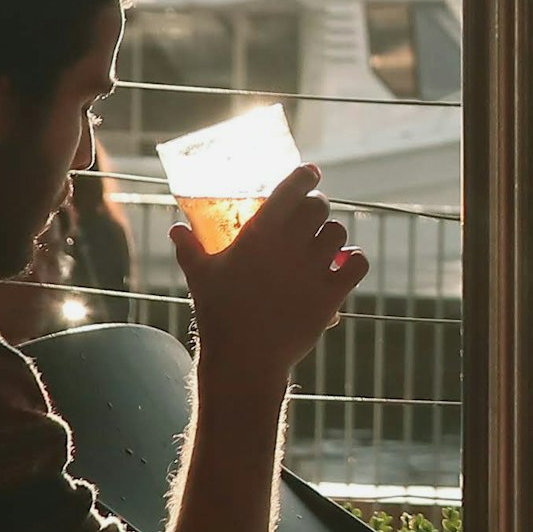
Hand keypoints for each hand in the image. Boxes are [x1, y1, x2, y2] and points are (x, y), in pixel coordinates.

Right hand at [174, 162, 365, 384]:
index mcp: (259, 235)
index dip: (304, 177)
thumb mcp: (200, 276)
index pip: (291, 190)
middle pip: (319, 207)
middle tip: (312, 214)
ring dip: (333, 234)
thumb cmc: (219, 314)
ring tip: (324, 243)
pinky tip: (346, 262)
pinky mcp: (331, 294)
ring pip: (338, 233)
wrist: (244, 358)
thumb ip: (190, 248)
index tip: (310, 173)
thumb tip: (175, 228)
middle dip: (317, 206)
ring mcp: (313, 270)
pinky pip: (357, 263)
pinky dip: (355, 259)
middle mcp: (290, 246)